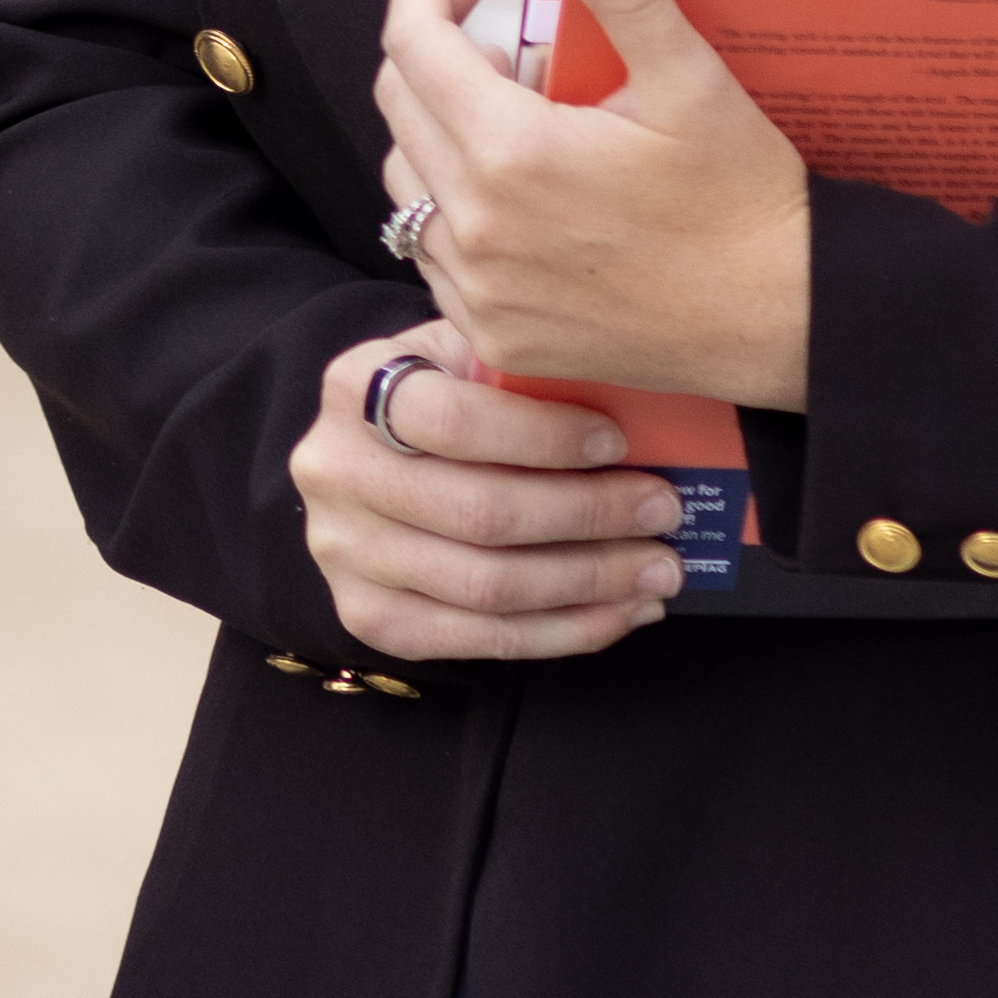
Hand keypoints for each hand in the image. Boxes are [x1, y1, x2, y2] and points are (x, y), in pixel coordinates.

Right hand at [291, 320, 683, 667]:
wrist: (369, 460)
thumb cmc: (444, 398)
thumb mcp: (464, 356)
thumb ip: (521, 369)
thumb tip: (635, 405)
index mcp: (355, 386)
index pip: (453, 420)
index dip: (543, 437)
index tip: (618, 442)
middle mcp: (333, 471)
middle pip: (478, 513)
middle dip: (588, 516)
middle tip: (663, 511)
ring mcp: (344, 553)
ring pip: (487, 587)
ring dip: (590, 582)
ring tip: (659, 570)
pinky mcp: (367, 617)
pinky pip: (481, 641)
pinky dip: (566, 632)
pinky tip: (622, 611)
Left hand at [368, 0, 813, 411]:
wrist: (782, 320)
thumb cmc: (742, 205)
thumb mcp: (690, 82)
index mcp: (513, 153)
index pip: (414, 41)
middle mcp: (477, 226)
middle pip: (400, 104)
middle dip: (431, 43)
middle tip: (489, 23)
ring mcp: (479, 288)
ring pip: (407, 179)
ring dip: (439, 127)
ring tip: (511, 104)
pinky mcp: (495, 331)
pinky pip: (431, 251)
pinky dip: (451, 203)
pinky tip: (510, 187)